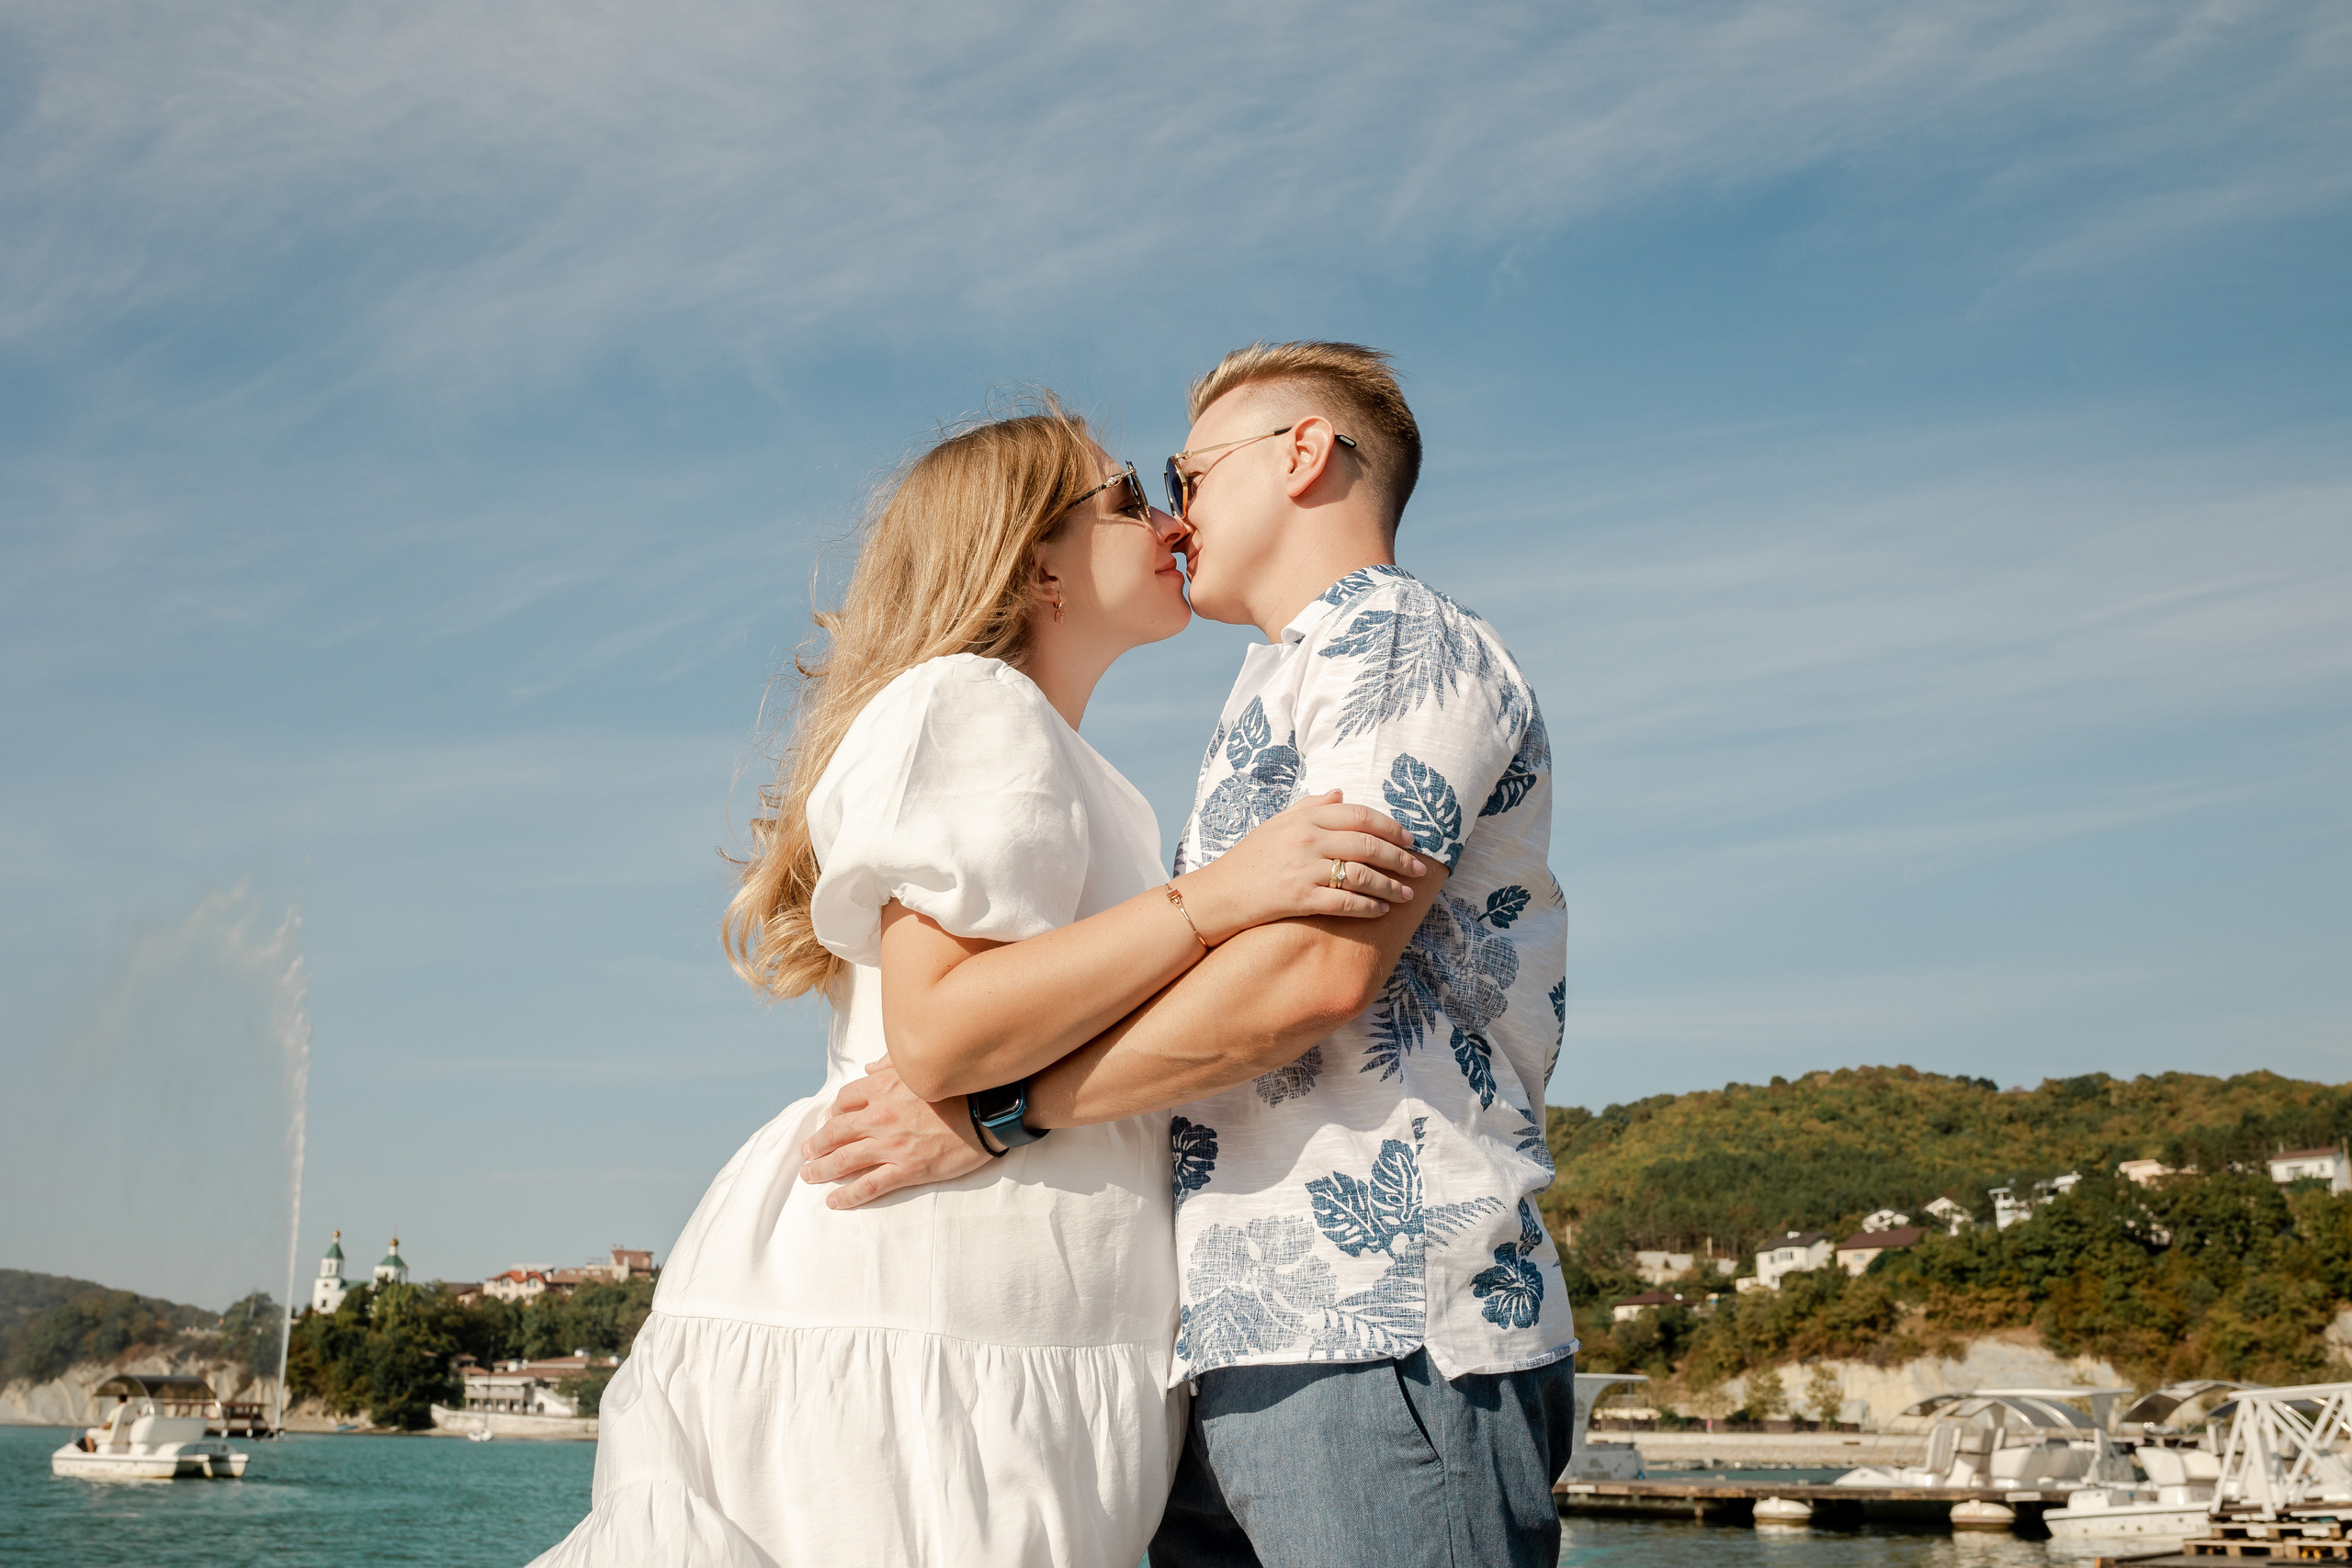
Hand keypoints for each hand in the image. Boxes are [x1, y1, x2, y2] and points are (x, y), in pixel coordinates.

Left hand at [799, 1058, 991, 1209]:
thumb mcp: (924, 1066)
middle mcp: (881, 1116)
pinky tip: (834, 1201)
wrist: (990, 1111)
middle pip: (836, 1131)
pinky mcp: (907, 1169)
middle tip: (806, 1152)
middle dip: (816, 1143)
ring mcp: (892, 1145)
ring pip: (844, 1160)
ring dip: (822, 1169)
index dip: (833, 1112)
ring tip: (810, 1175)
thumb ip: (893, 1065)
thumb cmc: (961, 1086)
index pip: (844, 1100)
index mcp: (884, 1089)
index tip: (831, 1120)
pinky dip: (848, 1195)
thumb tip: (871, 1068)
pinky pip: (869, 1186)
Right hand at [1176, 791, 1425, 944]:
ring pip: (1362, 873)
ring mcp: (1303, 868)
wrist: (1217, 894)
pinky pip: (1344, 901)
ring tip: (1406, 895)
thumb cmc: (1248, 860)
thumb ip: (1310, 807)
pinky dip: (1368, 906)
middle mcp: (1307, 839)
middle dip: (1400, 858)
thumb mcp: (1276, 825)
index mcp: (1305, 818)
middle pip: (1368, 844)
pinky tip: (1381, 911)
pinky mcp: (1298, 897)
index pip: (1360, 815)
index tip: (1410, 839)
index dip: (1391, 826)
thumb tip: (1341, 792)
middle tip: (1419, 869)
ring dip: (1390, 885)